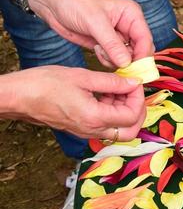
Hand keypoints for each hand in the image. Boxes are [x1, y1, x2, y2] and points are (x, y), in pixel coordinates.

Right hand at [0, 66, 145, 140]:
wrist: (16, 96)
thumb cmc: (43, 84)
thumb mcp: (82, 77)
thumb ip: (112, 82)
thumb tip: (134, 82)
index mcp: (94, 118)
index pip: (132, 116)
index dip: (139, 98)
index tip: (134, 82)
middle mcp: (92, 130)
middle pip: (130, 132)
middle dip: (138, 112)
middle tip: (134, 92)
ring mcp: (85, 132)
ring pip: (118, 130)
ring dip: (124, 111)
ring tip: (116, 89)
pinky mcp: (79, 129)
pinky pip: (104, 126)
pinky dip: (111, 113)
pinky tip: (104, 94)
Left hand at [26, 0, 153, 68]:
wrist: (52, 2)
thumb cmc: (74, 3)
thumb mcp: (95, 22)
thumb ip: (112, 44)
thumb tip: (127, 63)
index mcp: (131, 14)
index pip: (145, 39)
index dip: (143, 55)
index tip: (135, 69)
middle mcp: (128, 26)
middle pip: (140, 50)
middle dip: (130, 60)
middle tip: (118, 66)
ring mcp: (117, 36)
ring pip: (128, 57)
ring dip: (116, 60)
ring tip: (100, 51)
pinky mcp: (106, 44)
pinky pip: (115, 58)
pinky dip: (107, 60)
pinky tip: (96, 50)